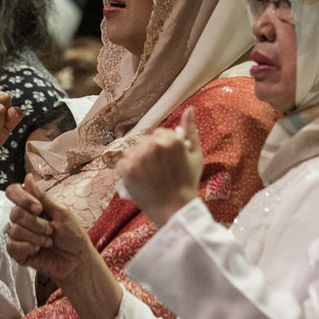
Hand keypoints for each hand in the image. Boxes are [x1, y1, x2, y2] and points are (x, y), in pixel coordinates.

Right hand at [5, 176, 122, 318]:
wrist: (78, 260)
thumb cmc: (73, 236)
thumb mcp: (61, 213)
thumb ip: (42, 197)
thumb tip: (27, 177)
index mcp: (32, 207)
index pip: (13, 192)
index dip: (22, 198)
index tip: (39, 208)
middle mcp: (23, 219)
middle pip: (14, 213)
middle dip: (36, 223)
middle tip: (50, 230)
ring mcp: (19, 236)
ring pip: (14, 230)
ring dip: (36, 237)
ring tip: (48, 242)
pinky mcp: (17, 253)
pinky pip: (12, 246)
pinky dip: (28, 247)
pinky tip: (38, 250)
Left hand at [116, 108, 202, 227]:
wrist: (175, 210)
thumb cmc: (188, 183)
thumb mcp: (196, 155)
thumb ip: (191, 130)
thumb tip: (189, 109)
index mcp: (171, 139)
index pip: (159, 135)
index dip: (163, 148)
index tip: (167, 163)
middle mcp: (153, 145)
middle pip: (145, 141)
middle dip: (149, 153)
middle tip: (158, 171)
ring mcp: (138, 157)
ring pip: (132, 150)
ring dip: (137, 160)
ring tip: (148, 176)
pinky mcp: (126, 170)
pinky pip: (122, 163)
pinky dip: (128, 171)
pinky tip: (139, 180)